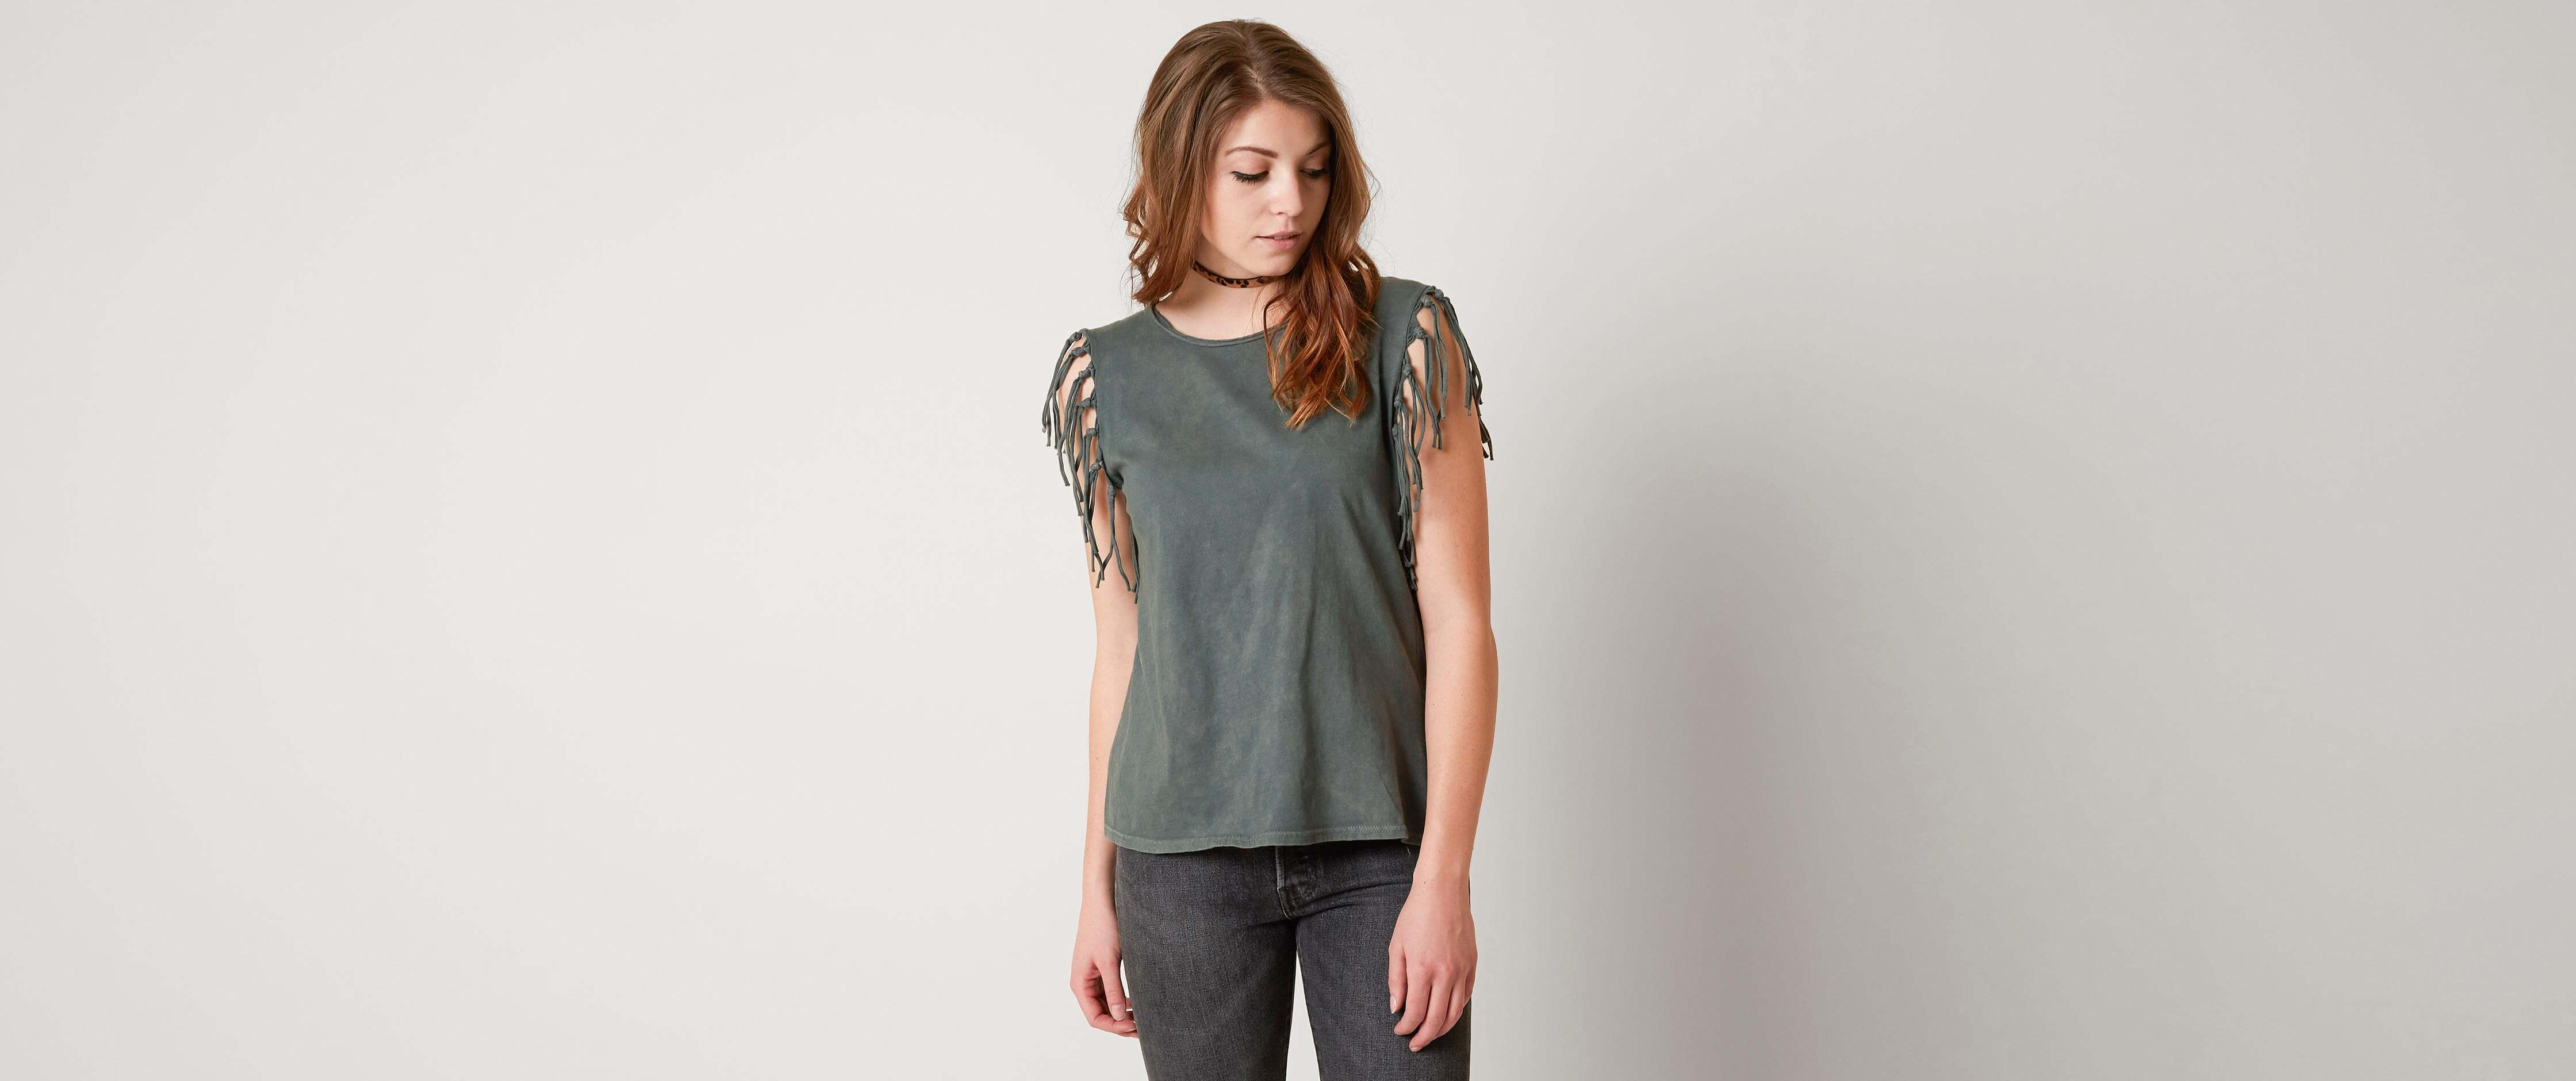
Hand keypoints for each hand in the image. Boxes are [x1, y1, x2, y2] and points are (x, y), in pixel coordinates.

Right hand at [1070, 899, 1136, 1037]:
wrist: (1102, 901)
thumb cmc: (1102, 928)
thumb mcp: (1109, 961)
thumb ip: (1114, 990)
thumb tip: (1119, 1017)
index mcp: (1080, 984)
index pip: (1095, 1018)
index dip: (1114, 1026)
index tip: (1134, 1026)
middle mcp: (1083, 983)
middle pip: (1100, 1014)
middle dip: (1119, 1023)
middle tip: (1143, 1027)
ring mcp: (1092, 976)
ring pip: (1107, 1004)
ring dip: (1122, 1013)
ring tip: (1142, 1018)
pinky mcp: (1102, 969)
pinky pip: (1110, 992)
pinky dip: (1122, 1000)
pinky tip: (1136, 1002)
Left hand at [1387, 877, 1474, 1051]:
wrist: (1442, 892)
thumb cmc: (1416, 915)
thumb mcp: (1396, 947)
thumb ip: (1396, 980)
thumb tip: (1396, 1007)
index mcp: (1422, 970)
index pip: (1415, 1012)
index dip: (1406, 1027)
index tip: (1400, 1030)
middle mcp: (1445, 973)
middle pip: (1437, 1019)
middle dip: (1424, 1036)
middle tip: (1415, 1043)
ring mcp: (1461, 970)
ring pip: (1455, 1012)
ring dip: (1442, 1029)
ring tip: (1431, 1033)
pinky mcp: (1472, 964)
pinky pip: (1466, 996)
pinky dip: (1457, 1010)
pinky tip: (1447, 1013)